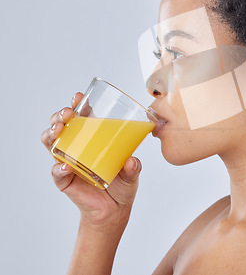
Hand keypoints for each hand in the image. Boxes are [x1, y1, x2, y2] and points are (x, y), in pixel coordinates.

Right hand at [41, 92, 141, 226]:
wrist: (115, 210)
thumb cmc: (122, 185)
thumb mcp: (132, 173)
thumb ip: (133, 167)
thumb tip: (131, 161)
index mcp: (92, 139)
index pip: (81, 117)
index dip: (77, 104)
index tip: (78, 96)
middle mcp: (77, 147)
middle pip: (61, 126)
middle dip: (60, 116)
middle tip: (68, 114)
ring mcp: (68, 162)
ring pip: (51, 143)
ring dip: (51, 134)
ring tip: (58, 131)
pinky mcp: (65, 180)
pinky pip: (57, 172)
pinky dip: (59, 168)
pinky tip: (65, 166)